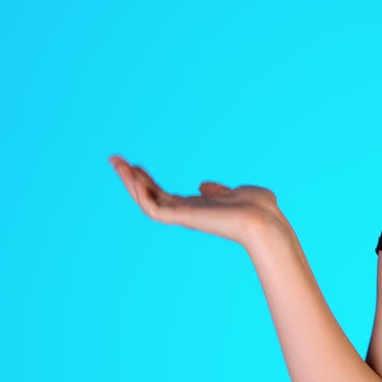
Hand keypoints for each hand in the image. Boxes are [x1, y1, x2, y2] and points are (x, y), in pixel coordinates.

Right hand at [108, 155, 290, 250]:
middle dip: (131, 178)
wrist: (266, 221)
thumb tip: (203, 185)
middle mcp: (187, 213)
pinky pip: (153, 208)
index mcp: (198, 207)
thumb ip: (219, 191)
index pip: (165, 195)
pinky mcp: (183, 218)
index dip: (148, 181)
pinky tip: (132, 176)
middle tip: (115, 160)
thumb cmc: (261, 209)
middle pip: (150, 196)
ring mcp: (184, 216)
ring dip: (129, 183)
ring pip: (146, 201)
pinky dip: (140, 194)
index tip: (136, 165)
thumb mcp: (238, 193)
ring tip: (117, 163)